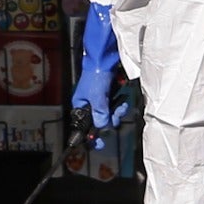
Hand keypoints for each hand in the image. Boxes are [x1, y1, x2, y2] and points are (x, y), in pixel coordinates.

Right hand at [72, 3, 130, 147]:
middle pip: (101, 120)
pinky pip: (116, 103)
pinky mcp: (110, 92)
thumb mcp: (97, 99)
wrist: (104, 57)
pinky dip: (120, 102)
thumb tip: (104, 127)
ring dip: (117, 109)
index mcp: (81, 105)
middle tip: (115, 113)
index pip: (85, 126)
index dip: (92, 136)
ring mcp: (101, 98)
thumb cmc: (95, 76)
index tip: (100, 145)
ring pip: (111, 113)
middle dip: (110, 118)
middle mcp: (90, 103)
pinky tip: (122, 96)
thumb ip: (100, 115)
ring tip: (120, 102)